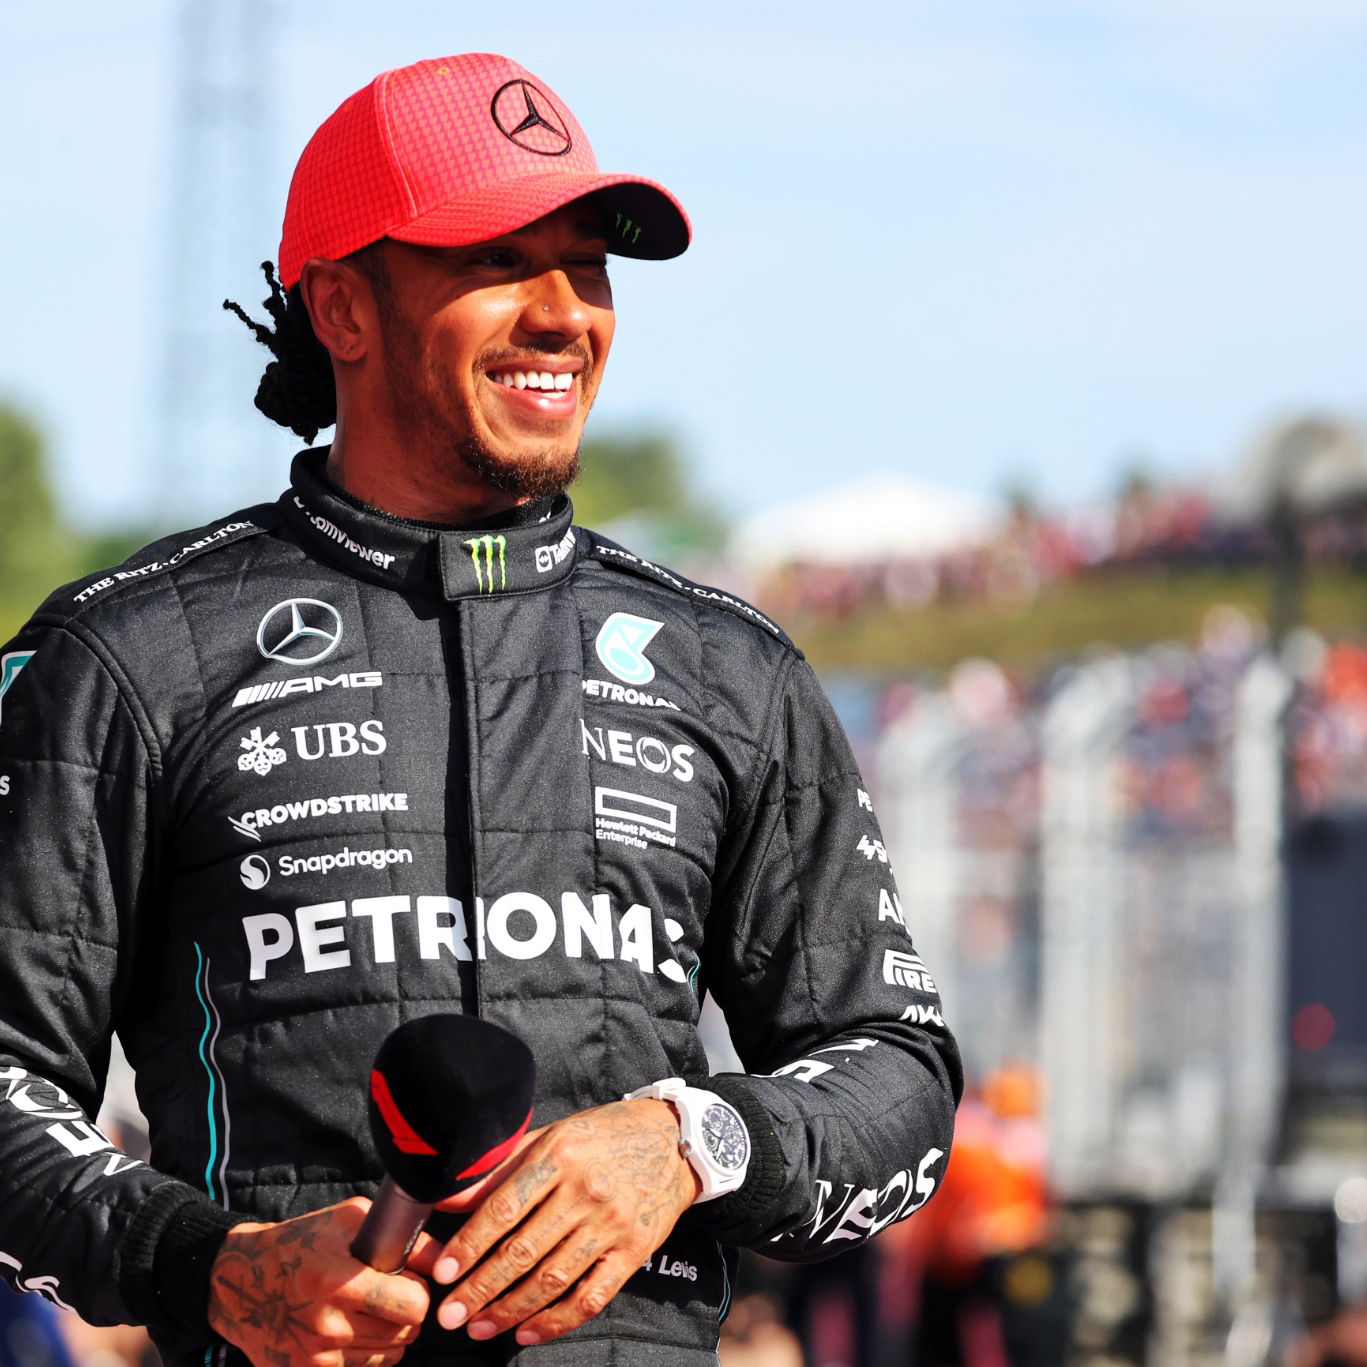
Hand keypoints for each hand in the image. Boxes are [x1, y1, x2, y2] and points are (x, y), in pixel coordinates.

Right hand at [208, 1197, 437, 1366]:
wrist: (241, 1284)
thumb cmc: (302, 1242)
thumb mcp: (350, 1220)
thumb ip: (402, 1237)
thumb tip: (445, 1259)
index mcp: (340, 1281)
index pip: (412, 1306)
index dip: (419, 1293)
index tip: (408, 1281)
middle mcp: (329, 1324)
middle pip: (405, 1334)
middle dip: (409, 1315)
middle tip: (394, 1297)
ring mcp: (317, 1356)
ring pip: (390, 1356)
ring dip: (390, 1335)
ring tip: (371, 1310)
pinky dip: (369, 1353)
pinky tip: (354, 1329)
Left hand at [430, 1099, 699, 1347]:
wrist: (674, 1140)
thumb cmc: (603, 1135)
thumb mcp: (552, 1136)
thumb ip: (502, 1167)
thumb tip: (448, 1197)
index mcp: (560, 1155)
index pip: (506, 1206)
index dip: (470, 1243)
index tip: (444, 1272)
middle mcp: (586, 1189)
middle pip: (524, 1250)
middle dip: (481, 1288)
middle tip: (450, 1316)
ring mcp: (613, 1223)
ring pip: (553, 1279)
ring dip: (510, 1310)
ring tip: (479, 1328)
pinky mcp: (635, 1250)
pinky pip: (591, 1297)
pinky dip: (557, 1321)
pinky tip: (527, 1332)